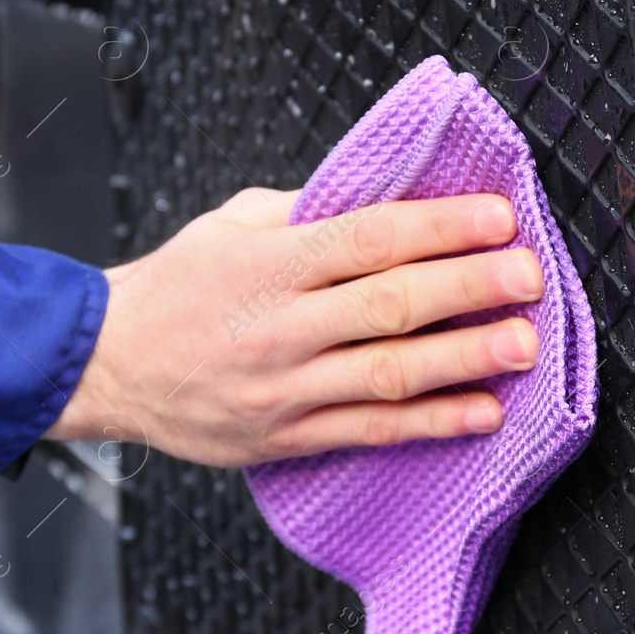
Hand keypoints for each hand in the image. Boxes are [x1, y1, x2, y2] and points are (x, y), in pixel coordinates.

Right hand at [48, 189, 545, 466]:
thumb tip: (393, 197)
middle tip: (528, 276)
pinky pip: (370, 430)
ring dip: (465, 359)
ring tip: (523, 344)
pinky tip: (481, 412)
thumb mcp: (232, 224)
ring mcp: (285, 387)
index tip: (498, 218)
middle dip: (469, 287)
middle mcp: (281, 324)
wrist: (106, 363)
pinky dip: (431, 423)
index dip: (441, 227)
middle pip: (391, 303)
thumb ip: (309, 212)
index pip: (371, 237)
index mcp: (270, 260)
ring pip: (389, 373)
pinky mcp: (287, 436)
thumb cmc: (176, 285)